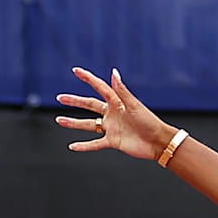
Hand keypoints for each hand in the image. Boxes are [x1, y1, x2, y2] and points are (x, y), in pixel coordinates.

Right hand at [57, 66, 176, 161]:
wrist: (158, 142)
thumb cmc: (150, 121)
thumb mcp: (134, 105)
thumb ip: (122, 90)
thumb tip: (113, 72)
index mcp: (117, 102)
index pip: (100, 87)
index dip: (88, 79)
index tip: (76, 70)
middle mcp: (112, 114)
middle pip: (89, 105)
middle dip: (75, 101)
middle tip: (60, 98)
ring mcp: (111, 128)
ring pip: (88, 124)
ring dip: (74, 123)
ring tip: (59, 120)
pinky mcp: (113, 141)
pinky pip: (95, 143)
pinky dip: (84, 146)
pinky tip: (72, 146)